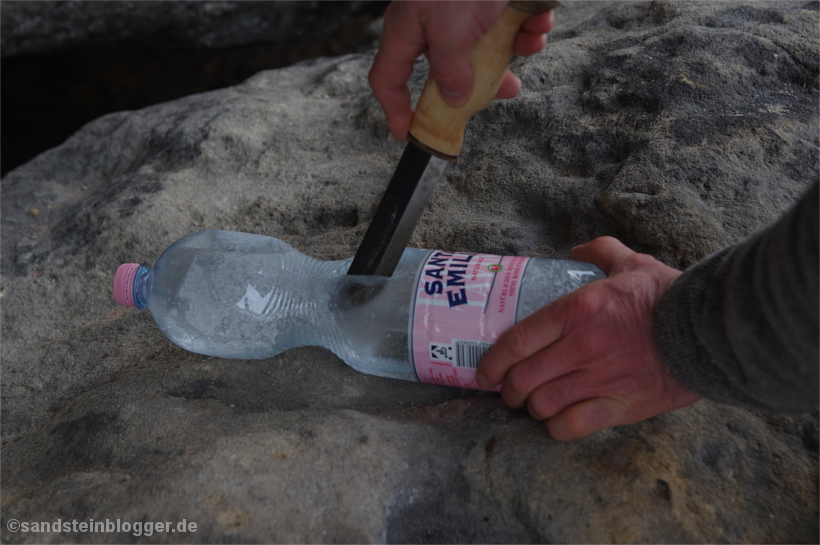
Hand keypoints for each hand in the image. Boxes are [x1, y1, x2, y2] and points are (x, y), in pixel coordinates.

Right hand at [369, 1, 554, 140]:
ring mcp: (463, 12)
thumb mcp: (452, 31)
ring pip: (484, 51)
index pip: (387, 79)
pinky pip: (508, 27)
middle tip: (504, 90)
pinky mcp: (491, 2)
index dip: (395, 110)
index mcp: (409, 29)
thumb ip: (450, 72)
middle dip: (480, 84)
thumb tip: (451, 100)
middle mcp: (433, 23)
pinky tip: (538, 23)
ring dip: (511, 53)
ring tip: (530, 44)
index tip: (409, 135)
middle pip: (447, 72)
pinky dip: (527, 29)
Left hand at [476, 237, 700, 440]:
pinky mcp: (620, 405)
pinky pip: (573, 425)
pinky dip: (557, 427)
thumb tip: (577, 248)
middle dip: (508, 390)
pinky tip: (557, 421)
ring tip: (533, 405)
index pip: (516, 342)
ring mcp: (599, 378)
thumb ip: (601, 252)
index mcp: (577, 310)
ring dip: (531, 408)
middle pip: (523, 378)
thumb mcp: (632, 263)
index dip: (492, 362)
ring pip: (543, 404)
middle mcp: (581, 346)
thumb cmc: (668, 296)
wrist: (711, 329)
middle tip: (508, 391)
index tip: (484, 372)